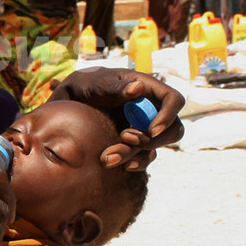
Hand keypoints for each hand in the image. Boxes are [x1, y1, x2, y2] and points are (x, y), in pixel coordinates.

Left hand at [49, 67, 183, 170]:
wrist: (71, 101)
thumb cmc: (87, 84)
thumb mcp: (98, 82)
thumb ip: (116, 87)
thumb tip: (138, 88)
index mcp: (149, 89)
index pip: (174, 100)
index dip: (169, 115)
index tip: (152, 129)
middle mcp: (151, 110)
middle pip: (173, 130)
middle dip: (152, 140)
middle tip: (125, 137)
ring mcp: (144, 128)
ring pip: (154, 147)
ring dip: (134, 154)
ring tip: (107, 156)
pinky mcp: (134, 143)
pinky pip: (142, 157)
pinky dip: (133, 162)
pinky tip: (114, 163)